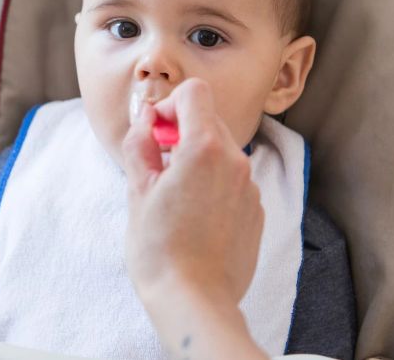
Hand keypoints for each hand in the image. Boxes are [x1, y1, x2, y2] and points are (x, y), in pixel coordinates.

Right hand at [121, 78, 263, 305]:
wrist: (194, 300)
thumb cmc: (159, 249)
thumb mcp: (137, 190)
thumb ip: (140, 144)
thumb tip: (146, 119)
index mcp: (204, 148)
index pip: (194, 93)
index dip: (169, 105)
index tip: (154, 133)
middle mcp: (235, 161)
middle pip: (208, 121)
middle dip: (180, 133)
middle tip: (156, 167)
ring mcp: (250, 187)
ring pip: (221, 152)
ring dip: (196, 160)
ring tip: (174, 197)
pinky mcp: (256, 210)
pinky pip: (233, 181)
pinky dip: (213, 185)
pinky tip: (193, 217)